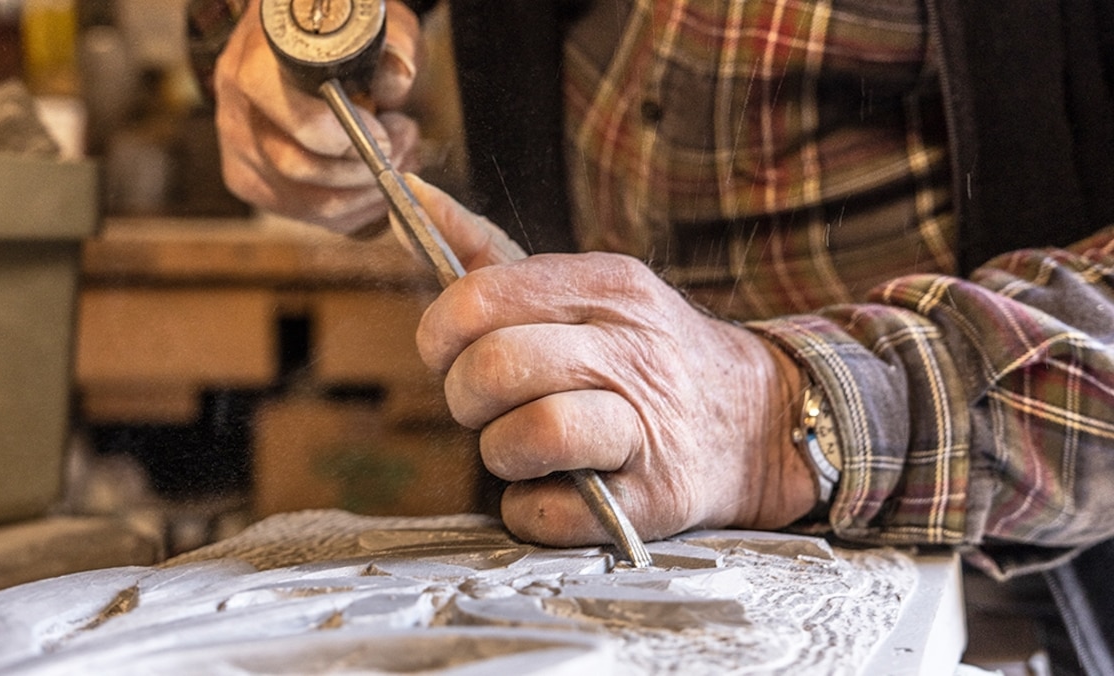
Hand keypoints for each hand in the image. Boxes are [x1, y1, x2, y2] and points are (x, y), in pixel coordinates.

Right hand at [213, 0, 422, 232]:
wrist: (306, 48)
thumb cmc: (340, 38)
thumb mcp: (372, 30)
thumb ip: (389, 49)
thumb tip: (397, 82)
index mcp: (256, 60)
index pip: (291, 115)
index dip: (343, 135)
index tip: (383, 132)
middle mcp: (236, 106)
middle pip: (298, 166)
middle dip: (362, 169)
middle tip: (398, 150)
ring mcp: (239, 148)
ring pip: (307, 200)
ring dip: (364, 192)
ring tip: (394, 162)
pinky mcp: (250, 180)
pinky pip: (308, 214)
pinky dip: (353, 208)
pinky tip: (373, 182)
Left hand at [404, 176, 820, 545]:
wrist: (758, 421)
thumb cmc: (644, 351)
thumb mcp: (588, 285)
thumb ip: (493, 253)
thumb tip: (411, 198)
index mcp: (607, 285)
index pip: (480, 298)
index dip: (439, 334)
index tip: (449, 352)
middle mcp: (632, 349)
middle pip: (495, 368)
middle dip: (465, 397)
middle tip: (484, 405)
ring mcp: (648, 429)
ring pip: (526, 437)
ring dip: (499, 453)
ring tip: (522, 446)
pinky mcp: (653, 501)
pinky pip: (548, 513)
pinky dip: (529, 508)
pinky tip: (553, 487)